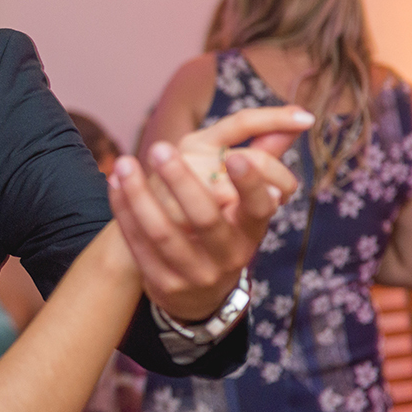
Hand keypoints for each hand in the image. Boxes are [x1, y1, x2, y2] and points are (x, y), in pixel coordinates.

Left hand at [108, 105, 309, 321]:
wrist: (200, 294)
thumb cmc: (225, 231)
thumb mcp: (247, 206)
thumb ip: (264, 159)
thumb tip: (298, 117)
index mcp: (252, 230)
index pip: (259, 208)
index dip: (250, 185)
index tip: (235, 156)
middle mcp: (230, 255)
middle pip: (206, 219)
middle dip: (181, 181)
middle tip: (159, 147)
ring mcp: (195, 272)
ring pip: (163, 233)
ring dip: (140, 195)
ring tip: (123, 162)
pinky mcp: (163, 281)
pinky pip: (138, 243)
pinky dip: (124, 211)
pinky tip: (113, 182)